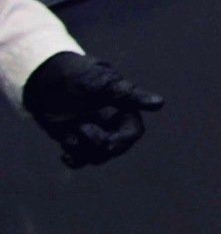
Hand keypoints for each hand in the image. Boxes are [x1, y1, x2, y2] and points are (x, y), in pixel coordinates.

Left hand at [21, 52, 163, 167]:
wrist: (47, 77)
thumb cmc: (80, 74)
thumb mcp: (102, 82)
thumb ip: (128, 95)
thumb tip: (159, 103)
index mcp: (123, 110)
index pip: (133, 132)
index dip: (124, 140)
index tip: (109, 144)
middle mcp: (111, 125)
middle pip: (116, 148)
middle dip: (100, 145)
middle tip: (82, 129)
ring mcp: (93, 133)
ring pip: (98, 156)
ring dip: (84, 152)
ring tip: (69, 134)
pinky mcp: (75, 139)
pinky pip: (80, 159)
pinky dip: (74, 160)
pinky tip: (65, 154)